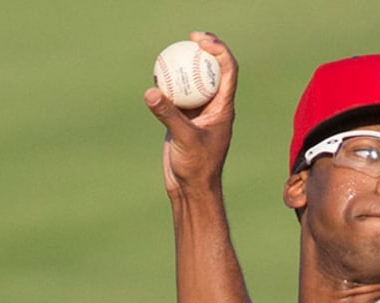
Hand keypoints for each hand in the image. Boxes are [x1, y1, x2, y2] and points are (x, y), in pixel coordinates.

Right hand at [143, 32, 238, 195]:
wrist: (191, 188)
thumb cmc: (197, 167)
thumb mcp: (184, 138)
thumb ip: (168, 114)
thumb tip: (151, 91)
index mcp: (224, 107)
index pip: (228, 71)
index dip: (219, 51)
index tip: (202, 42)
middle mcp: (214, 106)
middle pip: (213, 70)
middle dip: (205, 50)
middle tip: (189, 38)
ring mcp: (199, 112)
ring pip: (194, 81)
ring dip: (186, 66)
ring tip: (171, 52)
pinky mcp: (183, 119)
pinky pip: (177, 95)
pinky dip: (170, 84)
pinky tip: (157, 76)